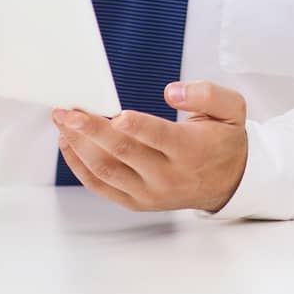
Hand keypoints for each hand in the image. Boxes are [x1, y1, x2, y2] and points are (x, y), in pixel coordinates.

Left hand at [52, 80, 248, 211]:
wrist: (227, 182)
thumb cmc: (223, 139)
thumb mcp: (231, 109)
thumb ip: (206, 94)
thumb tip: (171, 92)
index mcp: (191, 150)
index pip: (158, 137)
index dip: (136, 125)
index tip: (115, 113)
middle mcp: (167, 175)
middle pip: (122, 152)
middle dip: (91, 130)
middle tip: (68, 111)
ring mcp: (149, 192)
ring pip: (106, 170)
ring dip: (79, 145)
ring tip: (62, 122)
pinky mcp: (135, 201)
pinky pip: (100, 186)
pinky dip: (79, 165)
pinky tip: (68, 144)